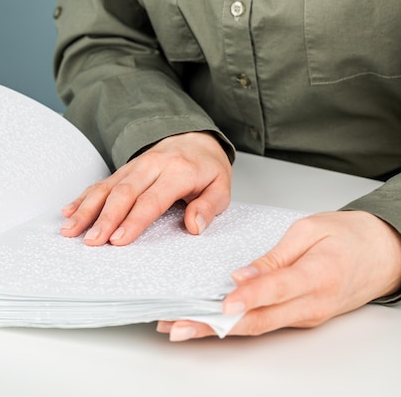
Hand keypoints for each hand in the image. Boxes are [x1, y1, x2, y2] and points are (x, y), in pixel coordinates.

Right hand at [60, 132, 231, 245]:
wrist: (194, 139)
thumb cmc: (206, 168)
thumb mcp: (221, 186)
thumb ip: (209, 207)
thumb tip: (194, 226)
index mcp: (178, 172)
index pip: (152, 200)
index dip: (133, 221)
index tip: (119, 239)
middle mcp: (152, 166)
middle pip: (123, 194)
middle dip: (104, 219)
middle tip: (92, 241)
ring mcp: (134, 167)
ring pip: (106, 188)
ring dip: (86, 209)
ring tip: (71, 229)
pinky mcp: (123, 170)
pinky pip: (100, 183)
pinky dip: (83, 198)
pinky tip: (69, 211)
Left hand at [158, 211, 400, 339]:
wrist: (384, 254)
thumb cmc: (349, 236)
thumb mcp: (311, 230)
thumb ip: (275, 257)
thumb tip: (242, 276)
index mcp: (317, 275)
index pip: (277, 289)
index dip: (249, 297)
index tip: (222, 303)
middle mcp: (311, 304)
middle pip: (259, 321)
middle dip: (214, 326)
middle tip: (179, 326)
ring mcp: (306, 316)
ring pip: (257, 327)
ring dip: (217, 329)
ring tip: (181, 327)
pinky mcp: (300, 318)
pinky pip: (264, 323)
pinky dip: (233, 325)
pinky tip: (209, 322)